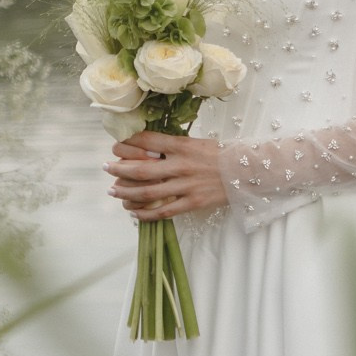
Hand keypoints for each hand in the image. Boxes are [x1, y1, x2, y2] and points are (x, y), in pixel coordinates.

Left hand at [104, 132, 226, 220]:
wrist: (249, 170)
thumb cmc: (222, 154)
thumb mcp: (196, 142)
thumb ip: (173, 146)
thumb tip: (146, 148)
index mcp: (182, 145)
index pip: (147, 142)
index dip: (127, 143)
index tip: (116, 145)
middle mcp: (181, 165)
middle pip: (141, 169)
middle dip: (119, 169)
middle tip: (105, 167)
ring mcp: (186, 186)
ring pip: (148, 193)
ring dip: (126, 193)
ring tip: (114, 191)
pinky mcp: (193, 203)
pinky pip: (164, 211)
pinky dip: (146, 214)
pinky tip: (134, 213)